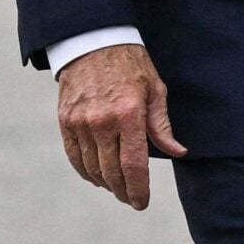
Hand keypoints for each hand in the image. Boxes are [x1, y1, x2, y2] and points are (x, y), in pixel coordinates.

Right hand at [56, 42, 184, 209]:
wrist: (92, 40)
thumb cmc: (129, 63)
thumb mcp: (154, 89)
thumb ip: (162, 125)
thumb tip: (177, 152)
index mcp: (129, 114)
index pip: (133, 165)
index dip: (138, 190)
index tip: (142, 202)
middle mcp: (103, 122)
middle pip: (112, 172)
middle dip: (123, 192)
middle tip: (131, 200)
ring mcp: (81, 122)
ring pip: (92, 168)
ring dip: (106, 183)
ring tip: (116, 188)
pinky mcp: (65, 120)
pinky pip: (74, 156)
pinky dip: (85, 171)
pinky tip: (96, 176)